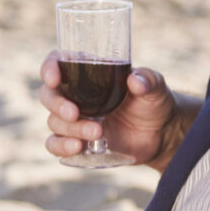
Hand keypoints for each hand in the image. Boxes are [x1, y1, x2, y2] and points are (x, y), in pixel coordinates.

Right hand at [39, 50, 178, 164]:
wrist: (160, 135)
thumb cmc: (153, 103)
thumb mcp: (155, 88)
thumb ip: (148, 81)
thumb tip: (135, 81)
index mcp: (89, 74)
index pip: (58, 63)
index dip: (50, 67)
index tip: (54, 78)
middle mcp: (76, 95)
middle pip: (49, 95)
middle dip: (57, 104)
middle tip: (75, 113)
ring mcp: (75, 119)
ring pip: (54, 122)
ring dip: (71, 129)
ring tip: (97, 132)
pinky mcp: (77, 141)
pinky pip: (55, 144)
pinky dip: (61, 146)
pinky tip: (77, 148)